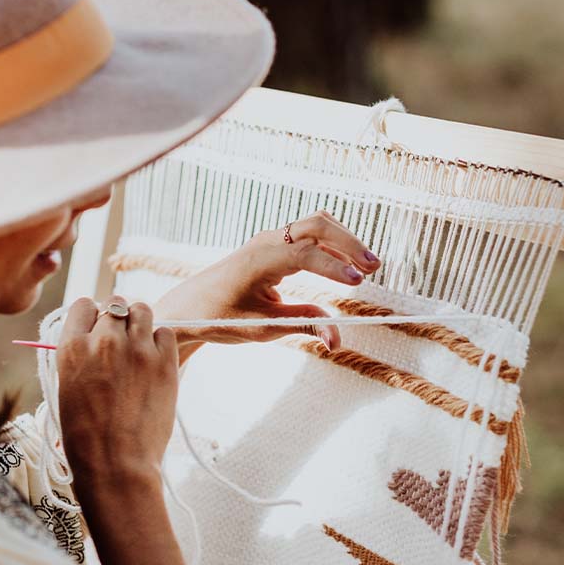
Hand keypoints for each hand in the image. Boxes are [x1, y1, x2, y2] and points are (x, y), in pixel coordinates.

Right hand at [54, 297, 177, 486]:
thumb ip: (81, 357)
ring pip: (142, 310)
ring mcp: (136, 349)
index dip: (92, 315)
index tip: (97, 327)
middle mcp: (104, 341)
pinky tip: (155, 360)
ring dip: (140, 322)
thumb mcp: (68, 388)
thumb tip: (95, 339)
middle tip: (122, 341)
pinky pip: (165, 332)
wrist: (115, 463)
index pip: (83, 306)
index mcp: (72, 348)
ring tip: (140, 345)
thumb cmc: (86, 436)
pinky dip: (161, 340)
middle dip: (118, 319)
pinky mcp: (164, 361)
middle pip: (115, 305)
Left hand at [154, 210, 381, 353]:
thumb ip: (303, 325)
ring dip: (343, 241)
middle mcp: (268, 242)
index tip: (358, 282)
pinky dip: (332, 245)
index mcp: (261, 259)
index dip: (335, 266)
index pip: (307, 253)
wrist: (190, 306)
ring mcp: (272, 240)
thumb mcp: (262, 328)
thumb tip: (337, 338)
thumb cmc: (220, 316)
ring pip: (316, 225)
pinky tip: (346, 265)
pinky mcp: (275, 245)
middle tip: (373, 267)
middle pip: (317, 225)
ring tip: (366, 267)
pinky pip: (309, 234)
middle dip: (349, 243)